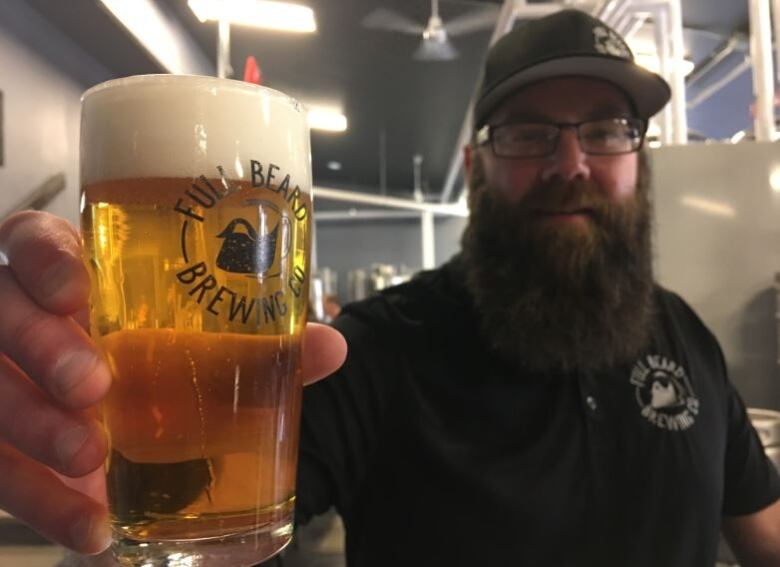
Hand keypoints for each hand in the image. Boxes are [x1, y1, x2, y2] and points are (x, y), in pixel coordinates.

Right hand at [0, 211, 346, 554]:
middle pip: (3, 310)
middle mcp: (30, 321)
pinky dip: (44, 504)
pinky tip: (91, 526)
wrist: (143, 440)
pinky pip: (1, 471)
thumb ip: (260, 346)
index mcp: (78, 279)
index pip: (34, 242)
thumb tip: (331, 345)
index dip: (44, 258)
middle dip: (40, 345)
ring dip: (33, 426)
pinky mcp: (6, 444)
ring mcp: (8, 380)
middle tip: (93, 384)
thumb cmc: (168, 367)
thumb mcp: (210, 354)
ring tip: (89, 457)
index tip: (77, 290)